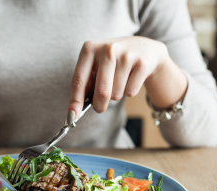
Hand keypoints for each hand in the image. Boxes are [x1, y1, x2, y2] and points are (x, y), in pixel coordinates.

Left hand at [68, 36, 186, 116]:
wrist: (144, 48)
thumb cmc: (113, 61)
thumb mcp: (96, 65)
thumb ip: (85, 84)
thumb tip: (75, 111)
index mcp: (90, 48)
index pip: (79, 80)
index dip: (75, 101)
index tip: (72, 116)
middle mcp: (108, 49)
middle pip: (101, 91)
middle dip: (99, 105)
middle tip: (99, 108)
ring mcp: (126, 55)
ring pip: (116, 94)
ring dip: (116, 95)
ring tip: (119, 81)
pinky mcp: (142, 64)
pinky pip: (130, 92)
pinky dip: (129, 92)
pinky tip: (131, 79)